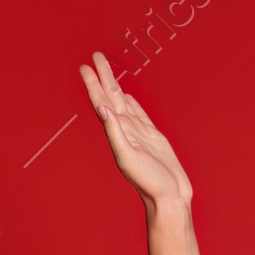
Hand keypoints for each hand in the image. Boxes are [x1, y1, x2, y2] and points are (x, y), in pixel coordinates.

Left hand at [79, 51, 192, 208]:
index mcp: (118, 133)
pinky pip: (139, 113)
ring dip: (115, 85)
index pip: (101, 103)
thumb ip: (115, 133)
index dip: (93, 84)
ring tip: (109, 70)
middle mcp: (126, 130)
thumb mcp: (128, 157)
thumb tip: (103, 109)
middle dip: (103, 76)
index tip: (85, 66)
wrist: (170, 198)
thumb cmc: (150, 183)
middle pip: (111, 96)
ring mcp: (139, 133)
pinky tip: (127, 96)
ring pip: (124, 101)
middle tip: (96, 56)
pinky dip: (132, 102)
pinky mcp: (152, 137)